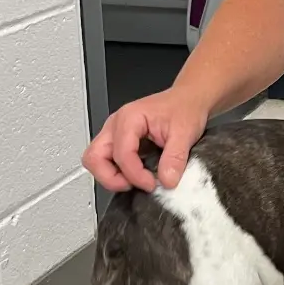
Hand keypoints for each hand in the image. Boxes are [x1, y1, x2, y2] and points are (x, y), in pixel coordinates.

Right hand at [82, 87, 209, 193]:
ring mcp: (115, 132)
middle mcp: (116, 124)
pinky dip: (117, 172)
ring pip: (96, 159)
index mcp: (129, 118)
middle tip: (133, 186)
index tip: (151, 184)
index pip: (121, 154)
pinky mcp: (119, 140)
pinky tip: (136, 174)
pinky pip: (107, 160)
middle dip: (111, 178)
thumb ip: (175, 158)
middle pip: (94, 157)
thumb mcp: (185, 133)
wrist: (189, 99)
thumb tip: (167, 180)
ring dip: (111, 176)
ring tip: (135, 181)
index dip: (134, 175)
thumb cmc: (184, 107)